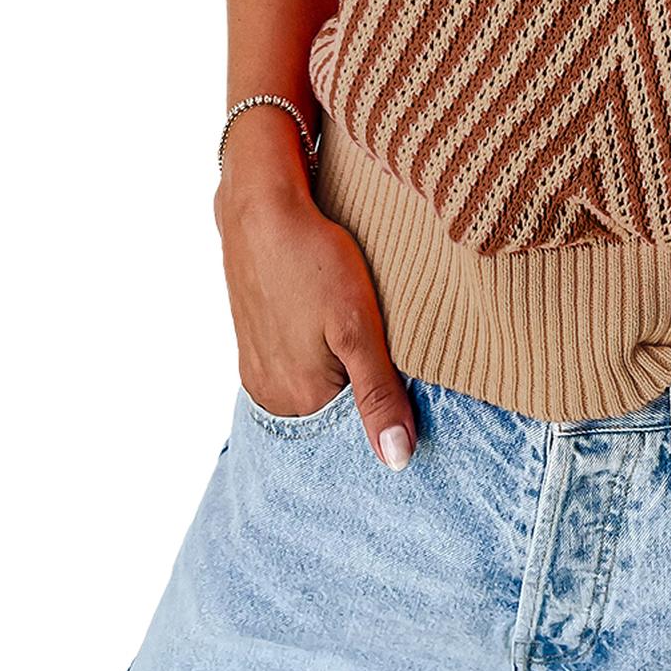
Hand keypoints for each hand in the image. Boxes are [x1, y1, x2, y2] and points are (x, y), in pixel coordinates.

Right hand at [215, 184, 416, 469]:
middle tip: (399, 376)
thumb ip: (377, 394)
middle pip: (331, 420)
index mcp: (299, 398)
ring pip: (313, 396)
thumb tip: (396, 461)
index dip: (387, 423)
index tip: (417, 410)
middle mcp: (271, 394)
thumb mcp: (358, 326)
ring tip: (369, 358)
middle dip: (364, 407)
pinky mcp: (253, 345)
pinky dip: (319, 368)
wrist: (261, 210)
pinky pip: (293, 374)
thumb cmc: (314, 260)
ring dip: (341, 386)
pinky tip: (335, 345)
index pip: (354, 438)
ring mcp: (257, 370)